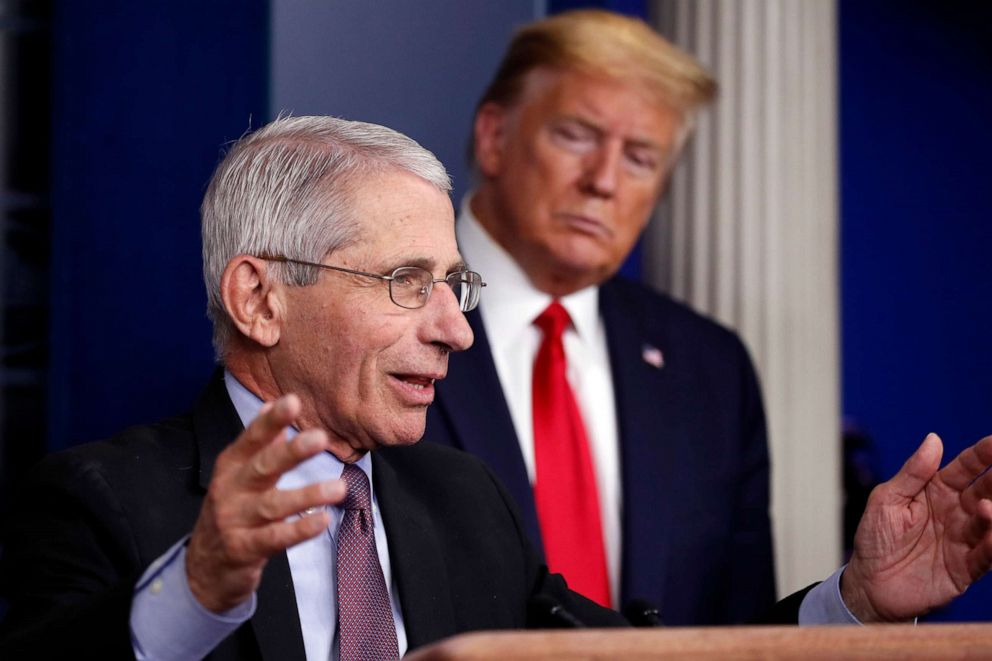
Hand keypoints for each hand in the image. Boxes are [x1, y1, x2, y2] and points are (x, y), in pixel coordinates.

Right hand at [186, 394, 345, 611]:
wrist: (204, 568)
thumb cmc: (231, 511)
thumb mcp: (238, 474)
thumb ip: (258, 442)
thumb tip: (271, 404)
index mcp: (231, 467)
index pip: (252, 439)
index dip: (271, 421)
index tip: (292, 401)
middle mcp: (231, 490)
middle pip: (262, 467)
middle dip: (291, 452)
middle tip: (319, 438)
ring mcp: (235, 521)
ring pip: (273, 505)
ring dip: (307, 495)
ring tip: (338, 487)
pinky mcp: (244, 549)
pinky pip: (275, 538)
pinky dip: (299, 529)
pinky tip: (322, 520)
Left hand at [842, 433, 991, 621]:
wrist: (869, 584)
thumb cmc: (875, 538)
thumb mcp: (886, 500)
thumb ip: (912, 473)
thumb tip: (933, 439)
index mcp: (936, 491)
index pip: (966, 468)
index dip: (983, 454)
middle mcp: (956, 512)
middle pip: (986, 491)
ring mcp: (964, 539)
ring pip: (990, 523)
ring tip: (987, 508)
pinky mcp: (966, 568)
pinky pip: (986, 556)